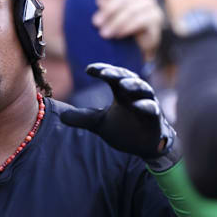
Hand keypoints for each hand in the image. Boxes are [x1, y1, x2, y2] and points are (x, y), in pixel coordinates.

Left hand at [60, 63, 177, 168]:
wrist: (144, 146)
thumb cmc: (124, 129)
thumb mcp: (99, 124)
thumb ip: (83, 118)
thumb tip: (61, 116)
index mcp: (121, 92)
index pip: (112, 76)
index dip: (102, 70)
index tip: (88, 70)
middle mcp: (135, 94)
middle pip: (127, 78)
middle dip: (116, 74)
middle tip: (104, 73)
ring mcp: (147, 104)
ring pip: (143, 89)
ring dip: (133, 85)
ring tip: (123, 84)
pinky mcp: (155, 118)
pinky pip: (152, 109)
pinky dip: (146, 106)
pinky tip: (138, 105)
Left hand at [92, 0, 163, 59]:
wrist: (138, 48)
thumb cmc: (120, 31)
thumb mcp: (109, 20)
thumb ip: (104, 12)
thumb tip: (98, 12)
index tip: (98, 3)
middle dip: (108, 11)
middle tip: (96, 23)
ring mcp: (149, 4)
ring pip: (131, 9)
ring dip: (116, 22)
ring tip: (105, 33)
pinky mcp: (156, 17)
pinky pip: (141, 20)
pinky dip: (127, 27)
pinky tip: (119, 34)